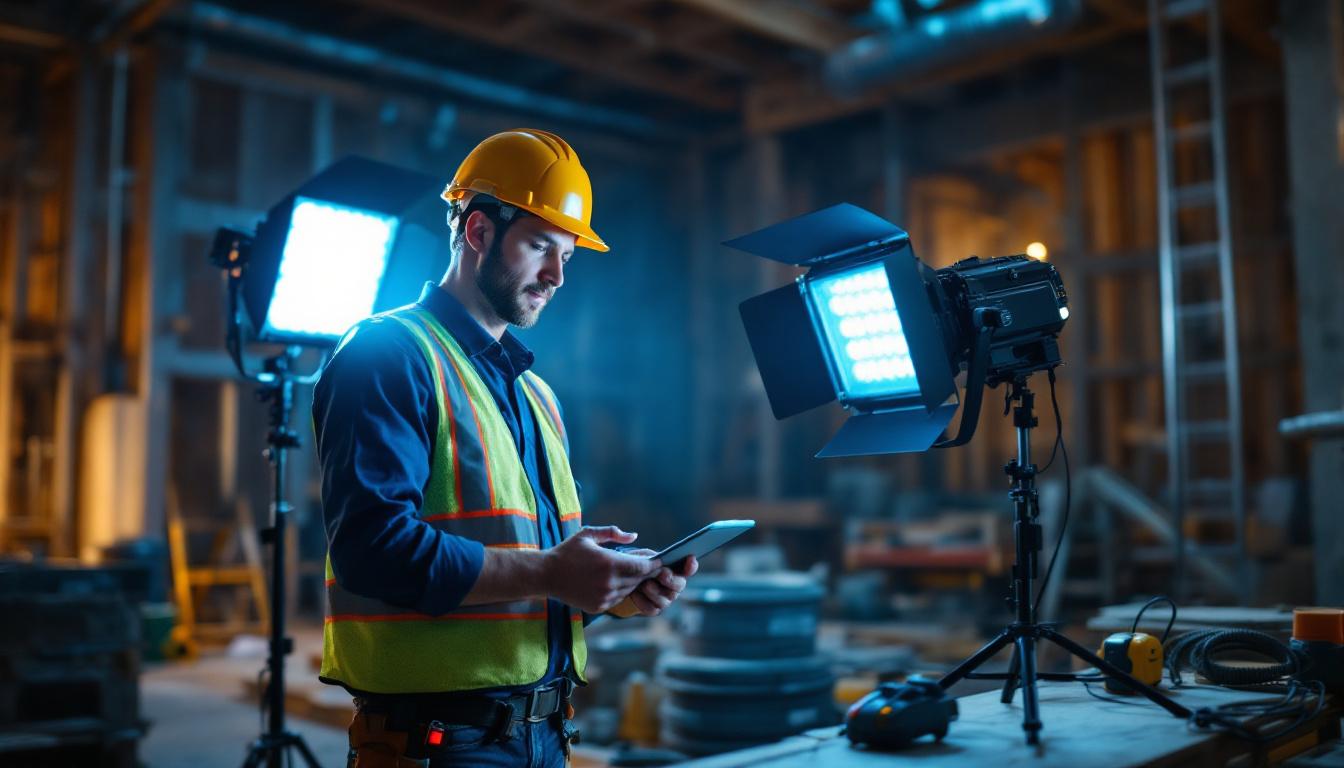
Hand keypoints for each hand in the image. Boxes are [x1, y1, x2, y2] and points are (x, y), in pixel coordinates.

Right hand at [544, 526, 662, 613]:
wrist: (546, 575)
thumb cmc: (568, 551)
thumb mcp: (588, 534)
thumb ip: (613, 533)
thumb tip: (634, 537)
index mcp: (609, 563)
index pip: (643, 566)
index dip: (653, 563)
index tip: (659, 558)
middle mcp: (609, 583)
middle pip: (639, 579)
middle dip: (646, 572)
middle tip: (650, 564)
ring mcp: (604, 597)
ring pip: (630, 590)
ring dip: (634, 581)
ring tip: (631, 571)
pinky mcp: (599, 607)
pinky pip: (618, 598)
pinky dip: (621, 590)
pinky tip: (616, 581)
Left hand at [610, 553, 698, 617]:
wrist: (620, 583)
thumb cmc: (630, 564)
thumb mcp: (635, 553)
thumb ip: (640, 549)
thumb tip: (637, 539)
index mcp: (673, 568)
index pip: (688, 568)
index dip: (691, 565)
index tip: (690, 558)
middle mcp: (673, 584)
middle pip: (680, 585)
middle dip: (671, 579)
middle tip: (661, 573)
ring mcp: (665, 598)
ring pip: (667, 599)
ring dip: (656, 592)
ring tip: (644, 585)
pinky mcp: (653, 609)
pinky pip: (652, 609)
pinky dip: (643, 602)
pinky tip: (634, 594)